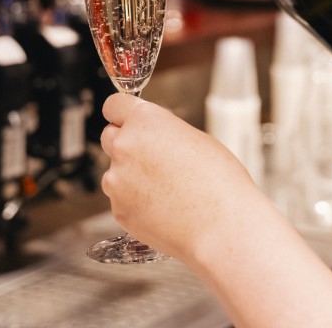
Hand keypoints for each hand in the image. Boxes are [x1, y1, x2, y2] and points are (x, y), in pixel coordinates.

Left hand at [99, 93, 265, 262]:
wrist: (222, 226)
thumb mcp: (196, 138)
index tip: (126, 120)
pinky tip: (163, 208)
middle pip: (109, 137)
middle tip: (151, 158)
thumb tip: (154, 137)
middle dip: (125, 144)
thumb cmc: (219, 181)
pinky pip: (121, 200)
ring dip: (130, 177)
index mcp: (145, 121)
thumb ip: (164, 132)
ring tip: (166, 190)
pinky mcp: (119, 210)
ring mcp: (118, 180)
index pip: (114, 105)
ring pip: (115, 172)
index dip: (122, 114)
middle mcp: (124, 147)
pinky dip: (136, 203)